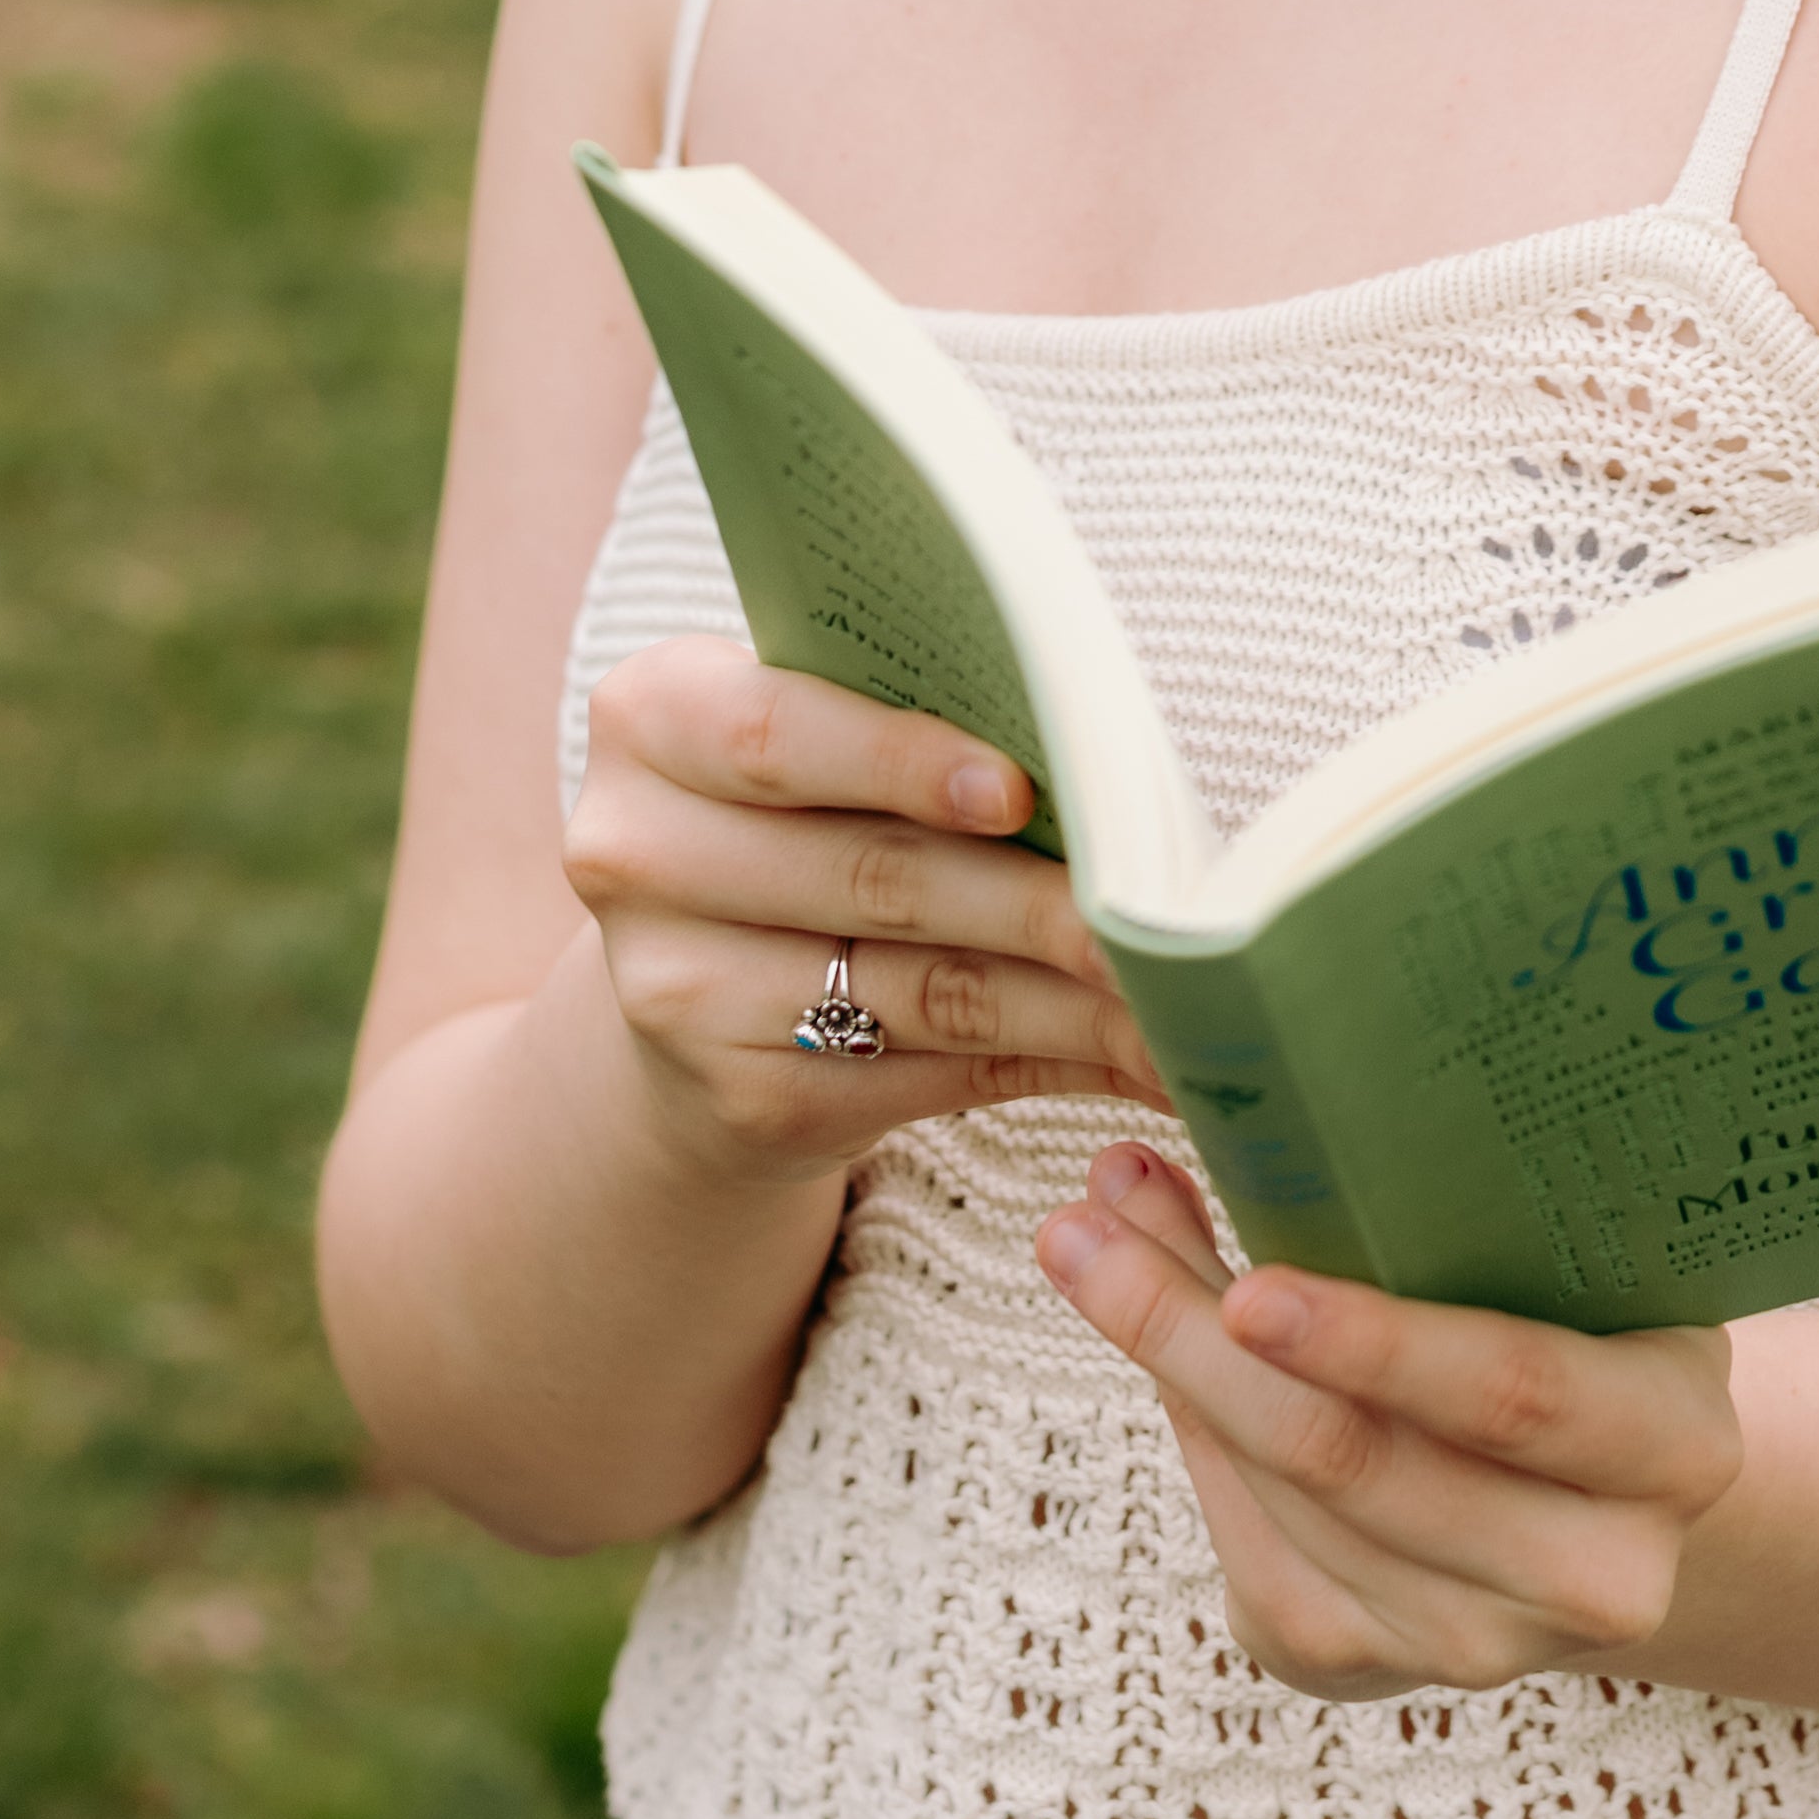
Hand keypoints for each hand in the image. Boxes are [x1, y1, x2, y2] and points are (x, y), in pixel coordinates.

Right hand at [565, 638, 1170, 1187]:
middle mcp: (635, 855)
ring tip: (1184, 991)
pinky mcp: (744, 1101)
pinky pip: (930, 1076)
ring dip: (1072, 998)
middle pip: (871, 877)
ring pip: (919, 990)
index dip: (899, 761)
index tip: (1017, 790)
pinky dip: (1052, 1063)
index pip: (773, 734)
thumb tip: (1100, 744)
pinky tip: (1140, 1053)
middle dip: (1036, 898)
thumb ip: (908, 719)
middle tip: (1162, 911)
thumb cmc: (801, 806)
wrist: (695, 970)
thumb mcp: (813, 734)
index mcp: (651, 718)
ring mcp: (677, 994)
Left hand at [1036, 1145, 1742, 1703]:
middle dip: (1199, 1336)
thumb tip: (1194, 1135)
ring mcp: (1479, 1646)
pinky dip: (1192, 1436)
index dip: (1377, 1347)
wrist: (1603, 1501)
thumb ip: (1410, 1208)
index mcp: (1672, 1444)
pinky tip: (1155, 1347)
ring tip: (1090, 1245)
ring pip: (1284, 1507)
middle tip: (1093, 1229)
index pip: (1513, 1396)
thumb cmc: (1575, 1327)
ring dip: (1167, 1369)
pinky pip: (1248, 1549)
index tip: (1250, 1284)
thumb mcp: (1554, 1265)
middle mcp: (1593, 1575)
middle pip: (1358, 1462)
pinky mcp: (1367, 1672)